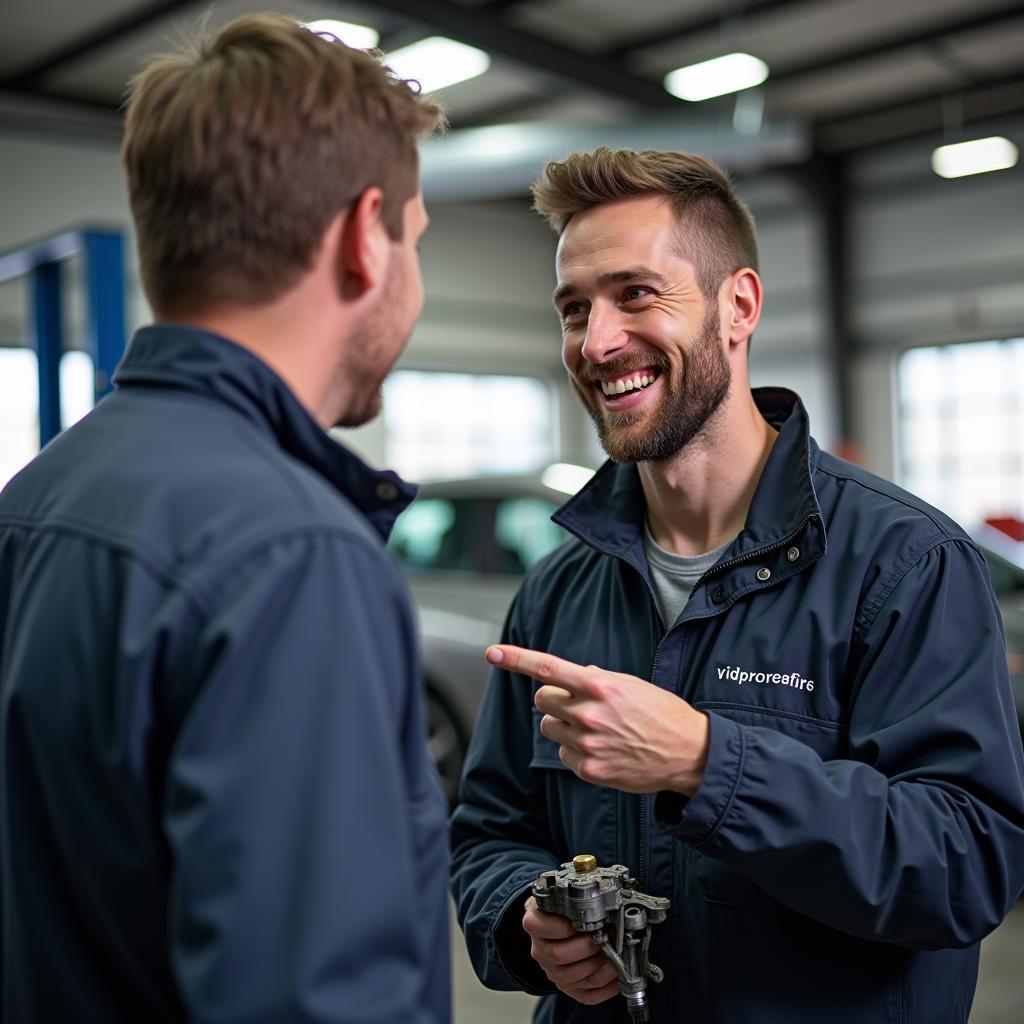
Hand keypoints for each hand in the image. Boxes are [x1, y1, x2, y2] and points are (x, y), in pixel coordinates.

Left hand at [485, 644, 708, 794]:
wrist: (688, 753)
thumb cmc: (660, 713)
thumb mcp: (630, 685)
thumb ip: (596, 679)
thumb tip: (571, 677)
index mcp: (600, 686)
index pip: (548, 668)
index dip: (515, 659)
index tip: (492, 653)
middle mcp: (589, 714)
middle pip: (541, 700)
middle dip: (554, 699)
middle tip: (580, 704)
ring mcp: (588, 744)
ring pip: (549, 727)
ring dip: (563, 724)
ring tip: (596, 728)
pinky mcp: (590, 769)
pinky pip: (563, 753)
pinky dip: (575, 749)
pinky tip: (602, 748)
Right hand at [522, 896, 619, 1005]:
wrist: (553, 922)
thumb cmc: (561, 908)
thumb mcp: (559, 893)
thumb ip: (571, 893)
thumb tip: (597, 888)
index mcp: (535, 923)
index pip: (540, 927)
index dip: (561, 927)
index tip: (579, 922)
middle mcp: (540, 949)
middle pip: (558, 955)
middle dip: (586, 948)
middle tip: (603, 937)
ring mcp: (552, 971)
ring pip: (572, 977)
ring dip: (597, 968)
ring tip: (614, 956)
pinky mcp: (567, 987)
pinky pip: (585, 995)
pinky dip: (604, 990)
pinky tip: (616, 978)